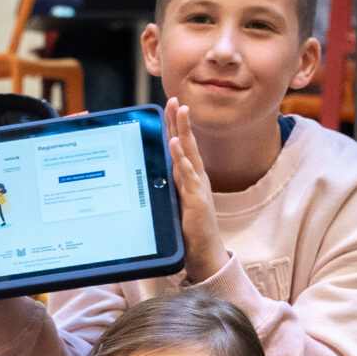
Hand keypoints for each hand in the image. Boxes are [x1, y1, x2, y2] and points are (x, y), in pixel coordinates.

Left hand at [165, 98, 223, 284]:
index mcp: (190, 178)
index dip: (176, 125)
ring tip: (180, 113)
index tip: (170, 105)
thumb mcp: (174, 204)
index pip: (181, 146)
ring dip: (184, 133)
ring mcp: (198, 188)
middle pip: (187, 144)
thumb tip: (151, 174)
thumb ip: (167, 188)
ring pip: (190, 155)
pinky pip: (189, 177)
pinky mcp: (198, 201)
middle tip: (175, 100)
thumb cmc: (189, 231)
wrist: (205, 255)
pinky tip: (176, 147)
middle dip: (181, 121)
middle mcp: (196, 179)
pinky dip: (182, 160)